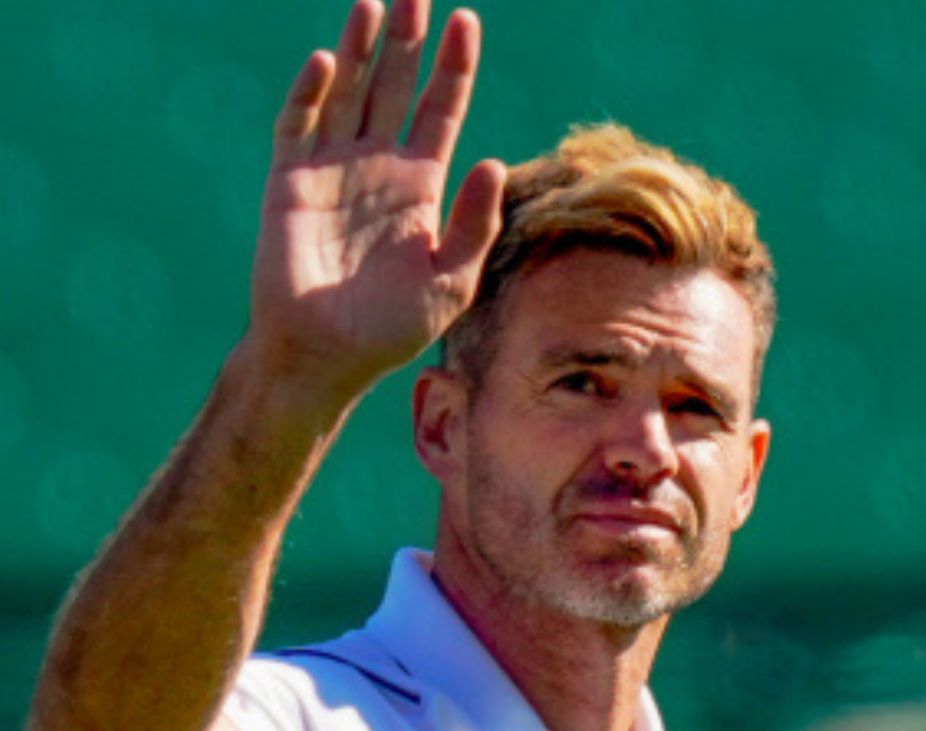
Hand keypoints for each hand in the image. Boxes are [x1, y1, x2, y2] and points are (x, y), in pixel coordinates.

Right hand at [245, 0, 504, 400]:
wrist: (325, 356)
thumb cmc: (392, 328)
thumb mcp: (451, 281)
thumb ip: (475, 225)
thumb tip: (491, 162)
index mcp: (420, 184)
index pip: (441, 109)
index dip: (454, 66)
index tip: (467, 21)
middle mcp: (377, 165)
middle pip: (395, 85)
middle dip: (407, 39)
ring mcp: (331, 169)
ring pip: (348, 92)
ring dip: (359, 48)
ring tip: (374, 3)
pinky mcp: (289, 182)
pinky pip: (299, 126)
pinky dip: (311, 93)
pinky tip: (327, 61)